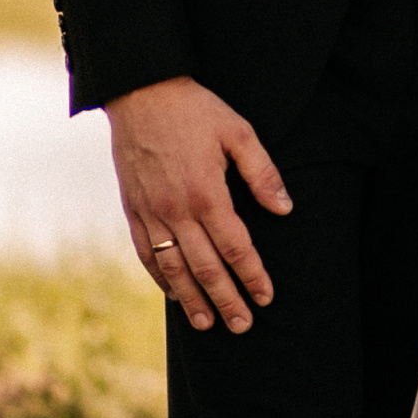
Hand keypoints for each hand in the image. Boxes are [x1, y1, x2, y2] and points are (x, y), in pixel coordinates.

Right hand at [108, 76, 289, 334]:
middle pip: (205, 267)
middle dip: (226, 299)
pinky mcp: (133, 209)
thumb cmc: (196, 110)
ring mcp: (151, 212)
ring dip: (192, 299)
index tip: (267, 297)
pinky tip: (173, 294)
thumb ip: (262, 173)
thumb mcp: (238, 131)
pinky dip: (160, 278)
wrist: (140, 92)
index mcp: (207, 192)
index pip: (235, 246)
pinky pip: (145, 253)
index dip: (252, 275)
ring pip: (173, 268)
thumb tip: (285, 209)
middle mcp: (176, 210)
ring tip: (208, 324)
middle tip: (243, 326)